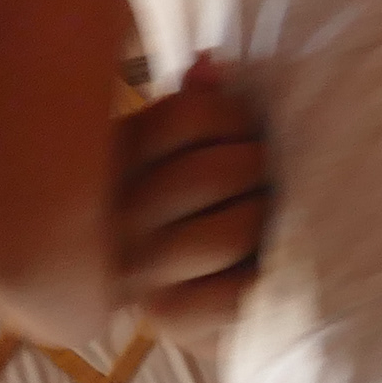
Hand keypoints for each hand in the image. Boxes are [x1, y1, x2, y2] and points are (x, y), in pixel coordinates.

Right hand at [112, 54, 268, 341]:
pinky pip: (233, 293)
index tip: (248, 134)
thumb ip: (196, 105)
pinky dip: (262, 280)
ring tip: (268, 222)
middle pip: (213, 175)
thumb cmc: (191, 207)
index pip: (186, 117)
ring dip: (264, 225)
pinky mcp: (166, 317)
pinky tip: (261, 270)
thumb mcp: (184, 148)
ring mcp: (138, 270)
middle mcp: (115, 215)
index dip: (236, 119)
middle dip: (259, 172)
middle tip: (265, 180)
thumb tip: (209, 65)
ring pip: (229, 235)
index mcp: (113, 157)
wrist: (184, 300)